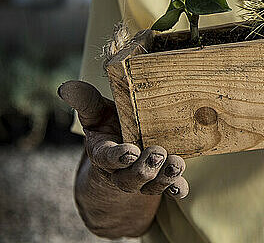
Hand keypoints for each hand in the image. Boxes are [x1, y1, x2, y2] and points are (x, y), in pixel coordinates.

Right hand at [58, 81, 188, 197]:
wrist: (124, 156)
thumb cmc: (111, 127)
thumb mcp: (98, 114)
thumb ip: (86, 102)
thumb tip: (67, 87)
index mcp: (104, 154)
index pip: (107, 158)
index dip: (118, 156)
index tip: (129, 151)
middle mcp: (122, 172)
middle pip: (131, 178)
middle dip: (144, 168)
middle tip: (157, 152)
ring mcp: (143, 181)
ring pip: (152, 186)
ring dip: (165, 178)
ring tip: (176, 164)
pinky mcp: (162, 183)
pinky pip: (170, 192)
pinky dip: (176, 190)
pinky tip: (181, 188)